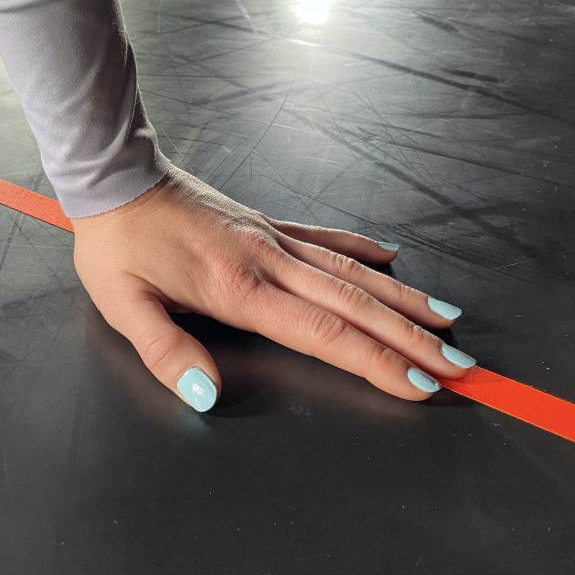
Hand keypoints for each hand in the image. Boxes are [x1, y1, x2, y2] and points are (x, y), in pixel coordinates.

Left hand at [71, 167, 474, 410]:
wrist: (117, 179)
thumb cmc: (118, 245)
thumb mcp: (124, 305)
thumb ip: (167, 352)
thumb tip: (205, 395)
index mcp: (238, 288)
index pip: (322, 333)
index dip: (374, 361)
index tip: (417, 384)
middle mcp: (268, 260)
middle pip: (354, 305)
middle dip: (411, 339)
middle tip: (457, 365)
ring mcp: (272, 238)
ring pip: (351, 272)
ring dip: (402, 298)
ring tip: (446, 319)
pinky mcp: (265, 222)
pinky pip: (324, 236)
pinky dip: (362, 247)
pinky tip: (391, 255)